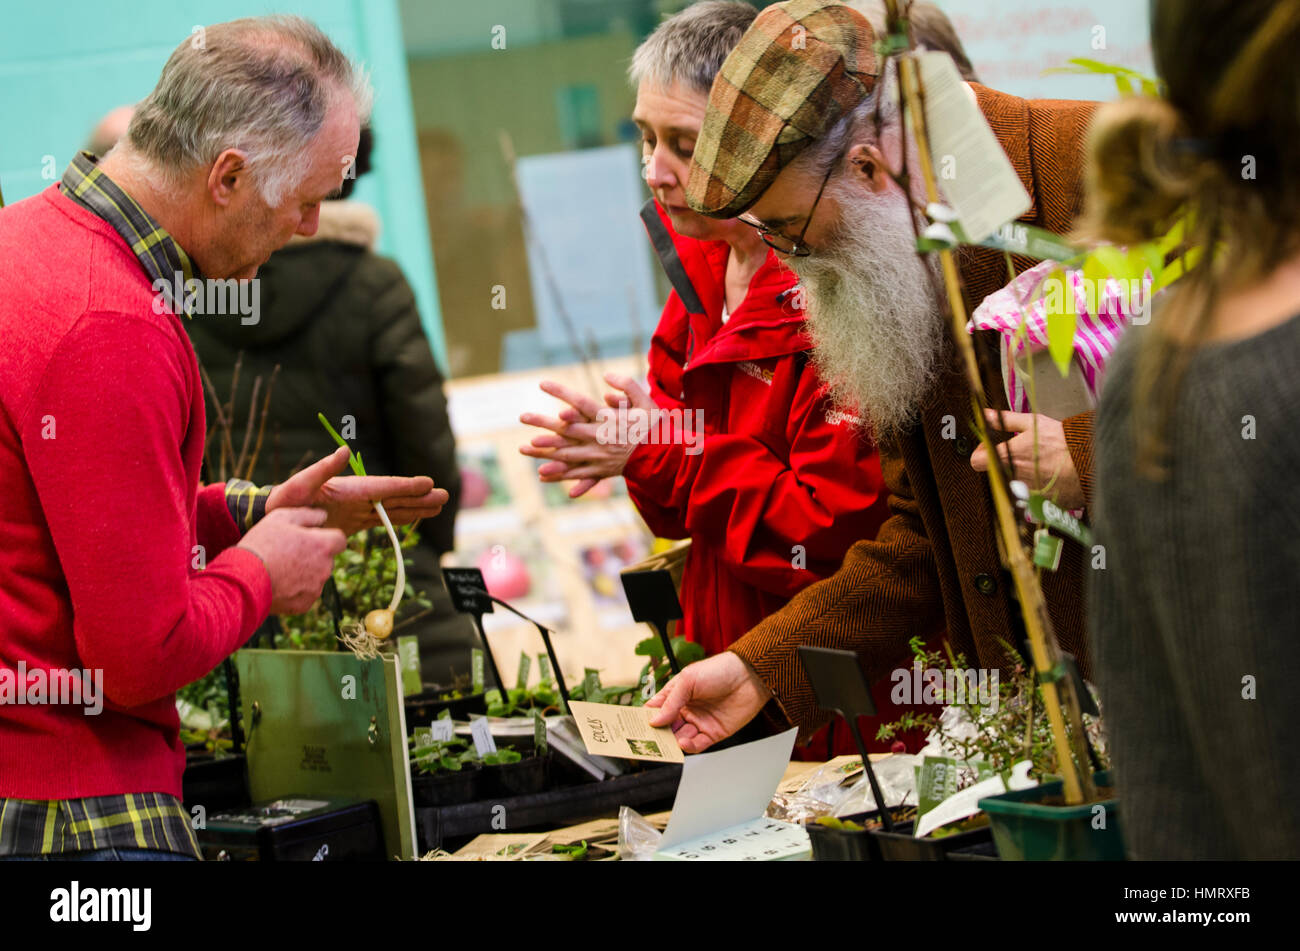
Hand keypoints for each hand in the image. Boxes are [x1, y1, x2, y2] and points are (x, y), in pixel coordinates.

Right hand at [237, 507, 347, 614]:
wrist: (243, 580)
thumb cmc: (261, 544)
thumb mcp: (281, 518)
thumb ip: (307, 515)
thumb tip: (323, 516)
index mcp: (323, 546)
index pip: (340, 539)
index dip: (326, 537)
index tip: (311, 538)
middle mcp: (325, 569)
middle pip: (327, 559)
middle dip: (313, 555)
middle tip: (288, 553)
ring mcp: (315, 589)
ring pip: (316, 577)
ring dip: (304, 572)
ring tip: (279, 569)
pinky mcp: (304, 605)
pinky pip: (305, 594)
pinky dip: (295, 590)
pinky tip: (276, 584)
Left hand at [265, 446, 448, 535]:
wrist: (269, 519)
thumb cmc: (281, 503)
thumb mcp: (298, 486)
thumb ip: (322, 469)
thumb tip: (344, 450)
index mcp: (348, 489)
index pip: (383, 488)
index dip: (406, 486)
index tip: (427, 483)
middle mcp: (356, 498)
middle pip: (394, 498)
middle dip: (419, 498)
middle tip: (444, 496)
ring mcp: (355, 510)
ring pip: (392, 509)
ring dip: (415, 508)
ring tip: (439, 506)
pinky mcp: (352, 523)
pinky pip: (381, 521)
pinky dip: (399, 519)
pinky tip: (415, 518)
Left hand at [518, 373, 654, 497]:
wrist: (667, 459)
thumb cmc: (656, 429)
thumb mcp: (646, 402)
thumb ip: (627, 386)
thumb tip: (605, 376)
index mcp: (608, 420)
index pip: (580, 402)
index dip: (561, 392)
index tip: (542, 383)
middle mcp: (600, 438)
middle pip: (566, 430)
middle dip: (543, 423)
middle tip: (522, 416)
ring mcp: (599, 457)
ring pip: (566, 454)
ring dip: (544, 451)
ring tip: (524, 448)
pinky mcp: (602, 470)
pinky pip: (576, 474)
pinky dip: (560, 475)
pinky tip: (542, 475)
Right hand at [646, 652, 772, 752]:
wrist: (749, 676)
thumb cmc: (719, 670)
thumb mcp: (688, 681)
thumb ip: (671, 702)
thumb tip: (654, 721)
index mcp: (677, 695)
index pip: (656, 710)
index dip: (645, 718)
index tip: (633, 727)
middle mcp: (686, 710)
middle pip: (667, 727)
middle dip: (658, 734)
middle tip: (647, 741)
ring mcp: (699, 722)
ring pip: (680, 738)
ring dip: (673, 742)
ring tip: (668, 742)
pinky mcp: (714, 733)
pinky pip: (697, 745)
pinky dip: (689, 747)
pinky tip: (683, 743)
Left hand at [971, 409, 1083, 509]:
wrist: (1091, 461)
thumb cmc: (1062, 440)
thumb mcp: (1033, 423)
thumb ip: (1005, 420)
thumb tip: (984, 414)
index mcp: (1007, 457)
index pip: (976, 461)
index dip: (981, 453)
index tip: (991, 448)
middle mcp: (1012, 477)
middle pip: (994, 472)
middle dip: (1002, 463)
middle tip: (1019, 453)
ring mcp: (1025, 492)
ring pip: (1012, 483)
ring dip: (1020, 475)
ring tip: (1038, 464)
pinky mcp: (1040, 503)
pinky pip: (1030, 495)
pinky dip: (1036, 486)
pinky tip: (1048, 475)